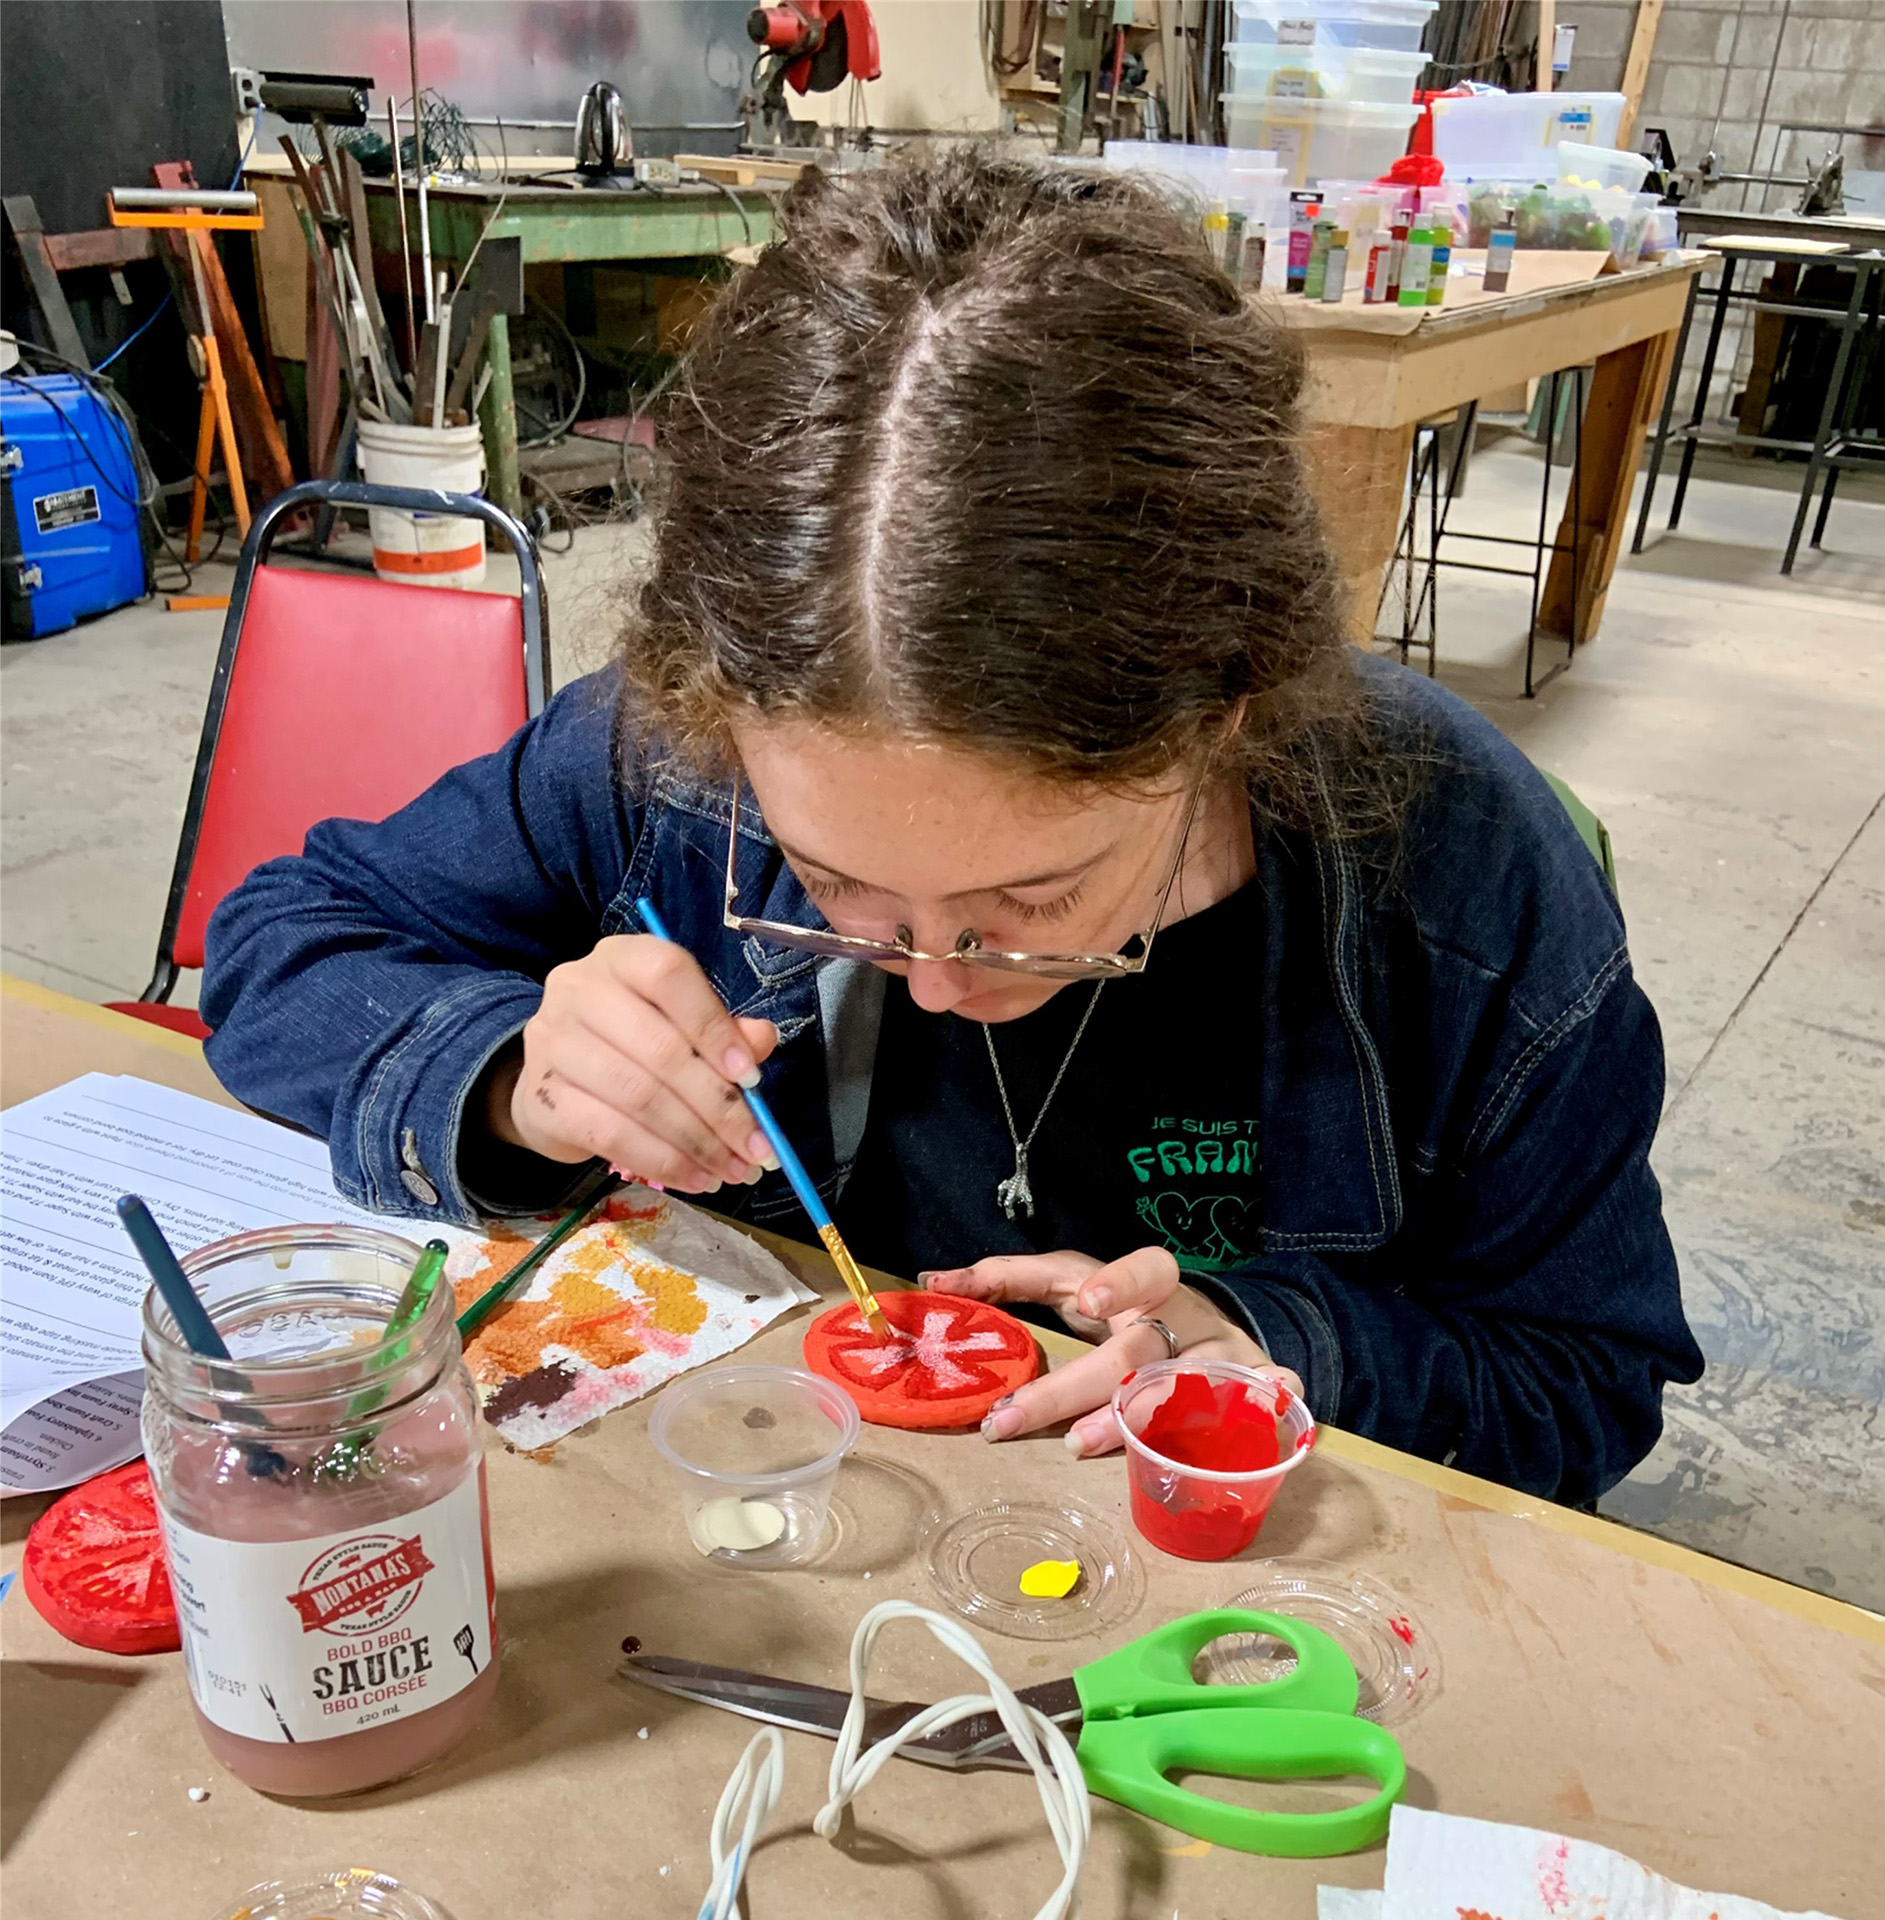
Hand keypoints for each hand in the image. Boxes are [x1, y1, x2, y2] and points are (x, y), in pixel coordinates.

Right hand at [489, 934, 779, 1193]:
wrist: (555, 1079)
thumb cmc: (632, 1043)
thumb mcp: (681, 1024)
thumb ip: (725, 1030)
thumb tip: (761, 1040)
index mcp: (622, 958)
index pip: (669, 977)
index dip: (714, 1028)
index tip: (751, 1078)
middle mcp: (578, 988)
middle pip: (659, 1049)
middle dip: (718, 1107)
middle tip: (755, 1148)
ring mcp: (552, 1041)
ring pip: (638, 1097)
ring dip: (696, 1142)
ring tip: (732, 1170)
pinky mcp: (539, 1098)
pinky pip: (610, 1135)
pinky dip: (661, 1161)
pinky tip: (695, 1177)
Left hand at [922, 1247, 1301, 1456]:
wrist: (1215, 1334)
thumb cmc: (1127, 1312)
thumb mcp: (1077, 1283)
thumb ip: (1012, 1280)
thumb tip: (932, 1282)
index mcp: (1146, 1284)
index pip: (1138, 1268)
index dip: (1117, 1281)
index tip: (1085, 1298)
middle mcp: (1185, 1318)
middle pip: (1135, 1352)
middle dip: (1074, 1388)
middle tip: (1011, 1420)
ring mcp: (1221, 1357)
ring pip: (1184, 1388)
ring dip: (1136, 1418)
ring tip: (1082, 1445)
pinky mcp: (1251, 1392)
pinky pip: (1264, 1399)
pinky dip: (1273, 1400)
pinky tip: (1278, 1402)